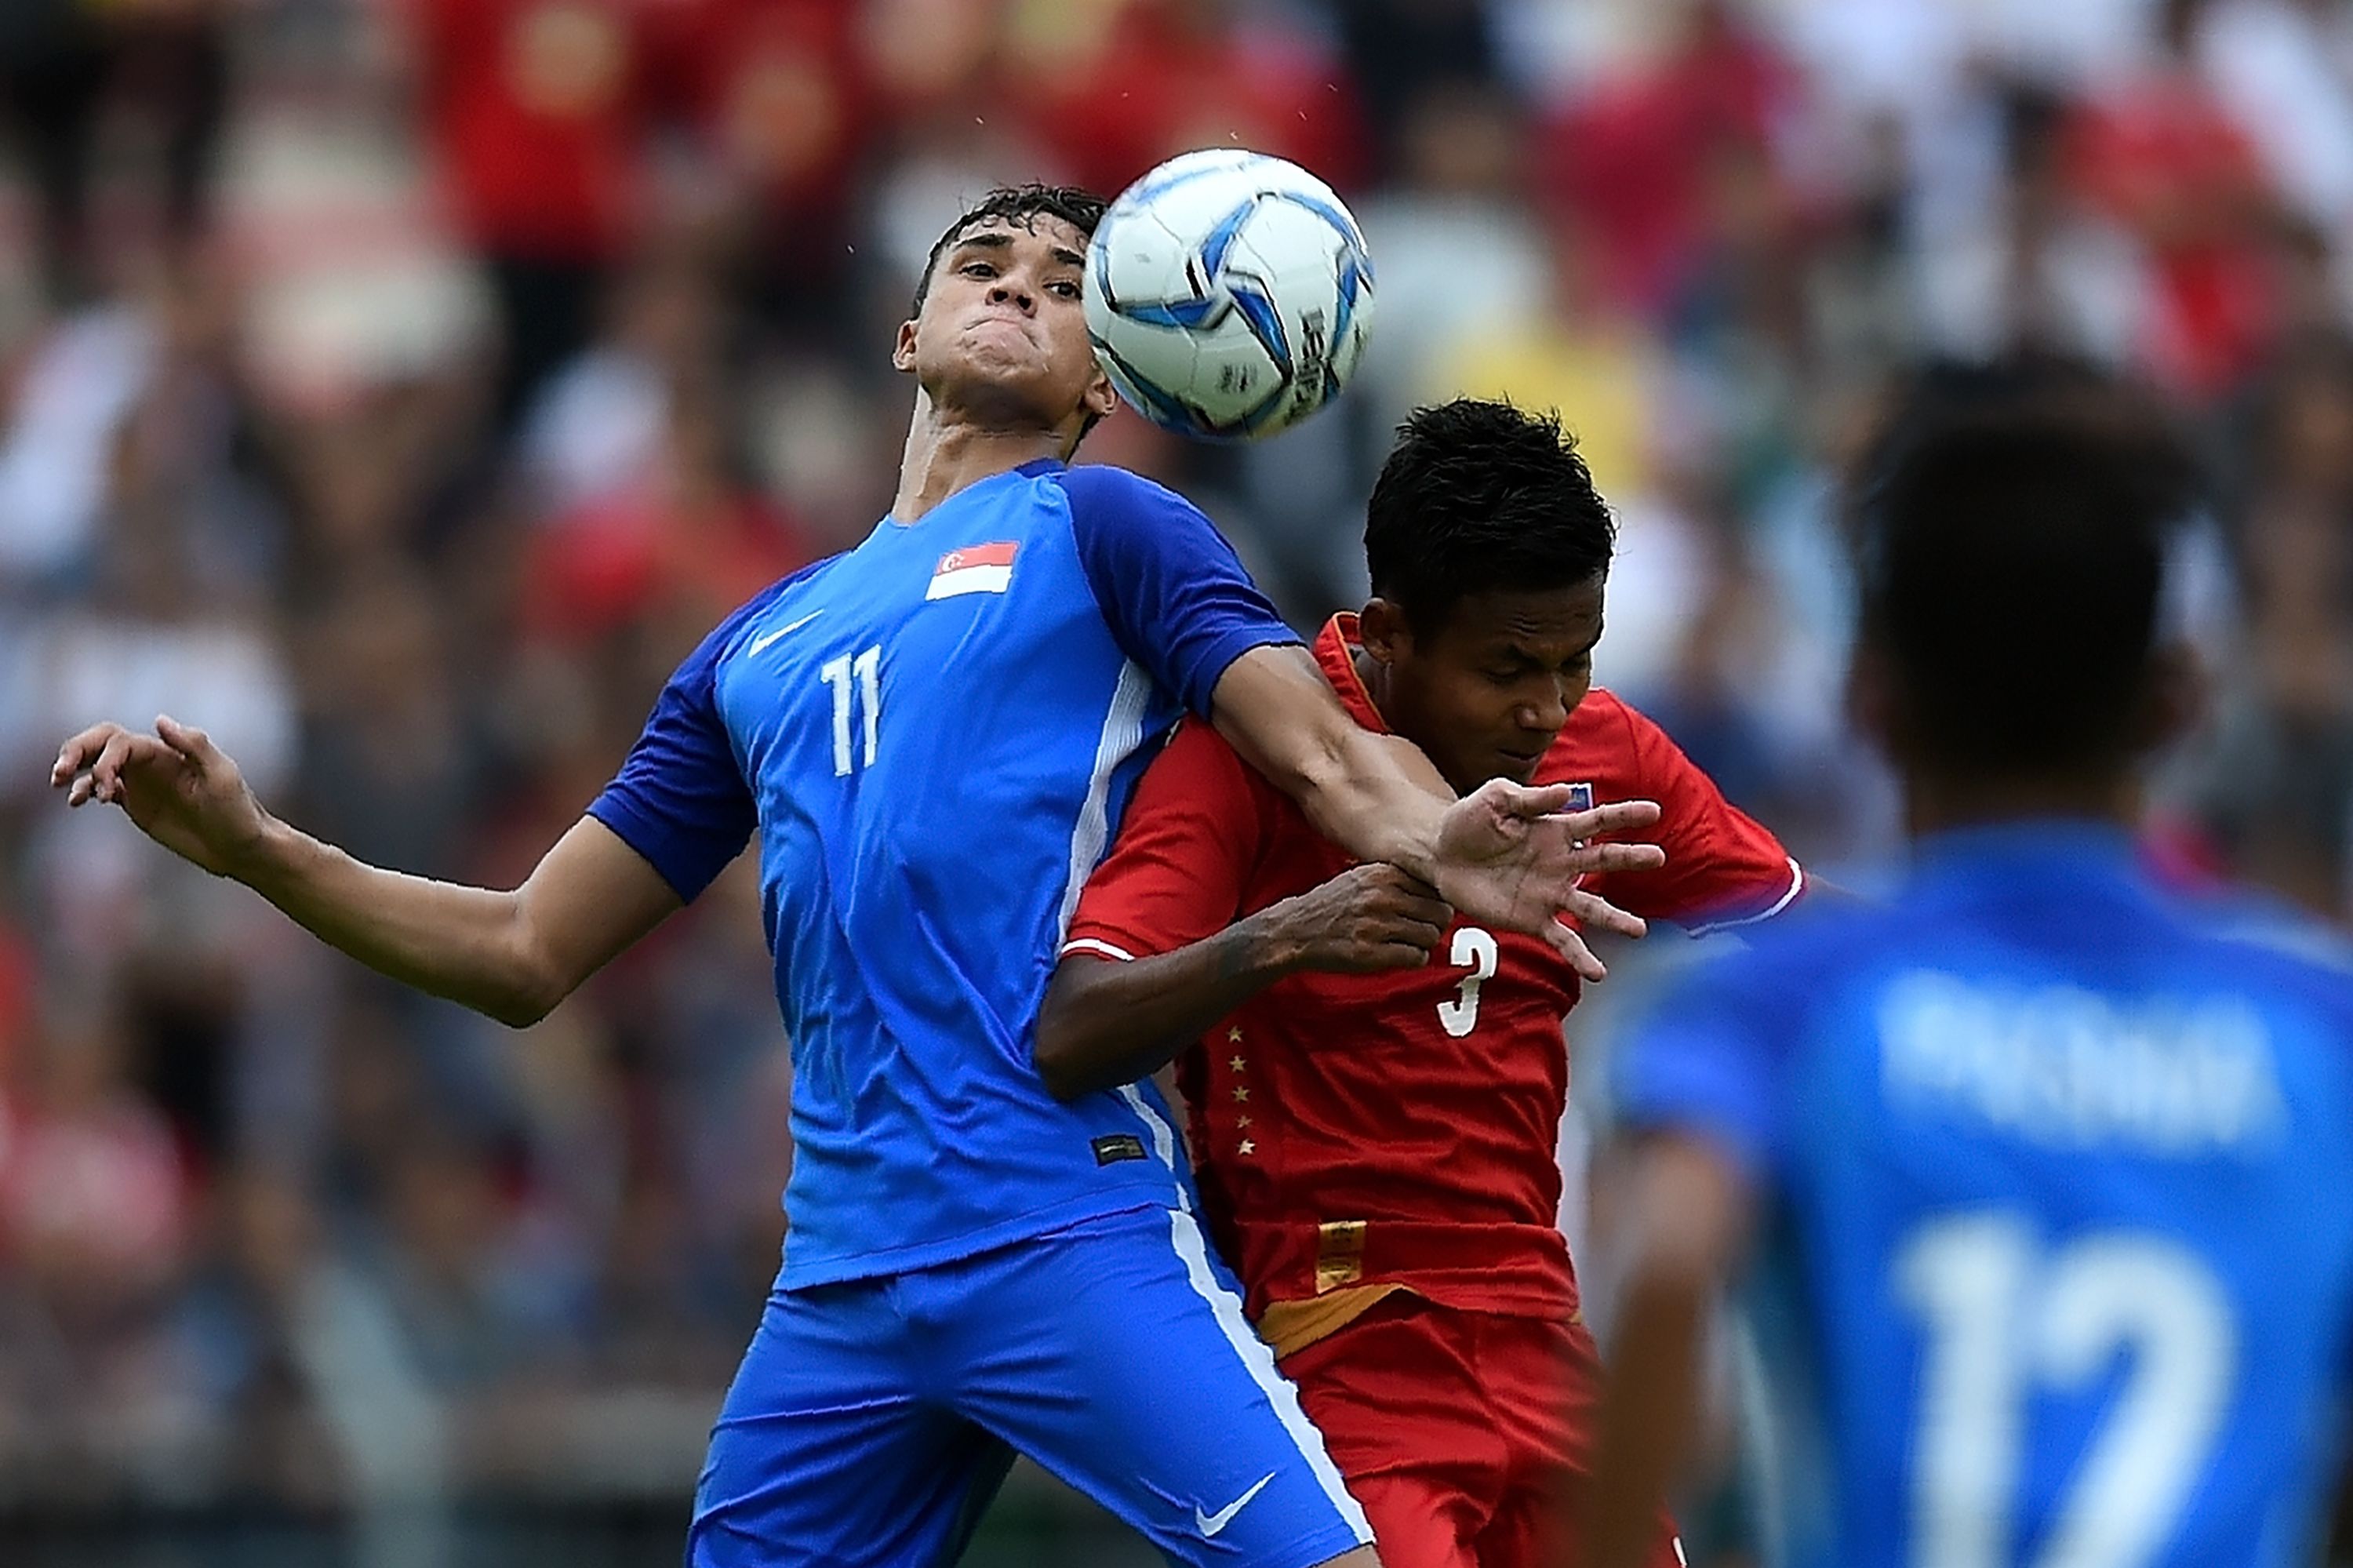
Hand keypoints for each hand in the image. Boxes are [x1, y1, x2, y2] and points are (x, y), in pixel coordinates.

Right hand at [51, 715, 272, 878]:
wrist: (240, 846)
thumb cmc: (237, 810)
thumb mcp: (222, 776)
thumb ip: (194, 746)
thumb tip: (159, 720)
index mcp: (167, 752)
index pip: (121, 742)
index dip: (105, 759)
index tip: (106, 788)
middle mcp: (150, 762)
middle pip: (101, 743)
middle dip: (76, 751)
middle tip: (59, 772)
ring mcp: (141, 783)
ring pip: (96, 765)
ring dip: (74, 771)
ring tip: (66, 791)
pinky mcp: (137, 805)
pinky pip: (101, 790)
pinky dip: (84, 790)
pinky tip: (78, 801)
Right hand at [1265, 863, 1452, 974]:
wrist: (1295, 931)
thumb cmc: (1332, 906)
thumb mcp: (1362, 877)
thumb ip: (1397, 879)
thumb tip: (1437, 889)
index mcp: (1383, 874)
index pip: (1435, 888)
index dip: (1435, 903)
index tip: (1425, 912)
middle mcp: (1382, 896)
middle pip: (1440, 912)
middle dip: (1435, 925)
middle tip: (1420, 932)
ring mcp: (1376, 924)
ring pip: (1430, 936)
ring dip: (1424, 944)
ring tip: (1407, 944)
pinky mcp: (1370, 952)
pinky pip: (1416, 957)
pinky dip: (1413, 960)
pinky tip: (1399, 955)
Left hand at [1431, 782, 1665, 981]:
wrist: (1438, 856)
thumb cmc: (1469, 820)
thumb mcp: (1496, 798)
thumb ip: (1530, 798)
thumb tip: (1566, 792)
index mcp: (1555, 829)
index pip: (1597, 821)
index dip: (1625, 815)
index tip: (1654, 812)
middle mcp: (1560, 863)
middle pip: (1603, 860)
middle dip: (1630, 859)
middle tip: (1657, 857)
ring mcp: (1550, 894)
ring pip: (1591, 908)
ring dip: (1615, 918)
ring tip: (1638, 930)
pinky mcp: (1533, 920)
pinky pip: (1562, 940)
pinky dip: (1581, 957)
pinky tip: (1598, 973)